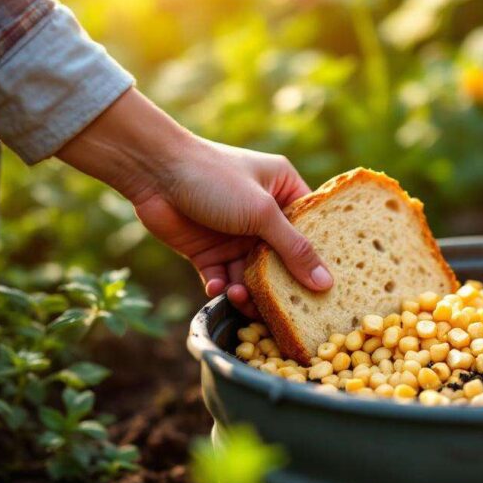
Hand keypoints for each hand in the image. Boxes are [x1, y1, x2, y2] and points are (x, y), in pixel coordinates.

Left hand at [57, 89, 332, 316]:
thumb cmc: (215, 178)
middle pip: (282, 259)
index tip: (329, 289)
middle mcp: (262, 214)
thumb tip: (325, 283)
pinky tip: (218, 290)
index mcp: (284, 191)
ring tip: (241, 299)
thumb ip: (293, 249)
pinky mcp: (208, 250)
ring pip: (251, 274)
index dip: (319, 258)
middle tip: (286, 310)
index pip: (311, 230)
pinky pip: (222, 277)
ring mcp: (234, 234)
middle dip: (281, 284)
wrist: (152, 172)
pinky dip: (221, 287)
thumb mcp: (262, 213)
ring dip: (247, 290)